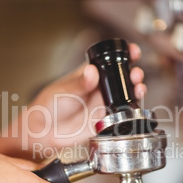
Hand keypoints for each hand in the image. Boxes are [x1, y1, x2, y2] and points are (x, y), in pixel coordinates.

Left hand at [0, 43, 144, 159]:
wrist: (43, 131)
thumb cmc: (49, 105)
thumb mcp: (64, 90)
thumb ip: (79, 83)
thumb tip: (91, 72)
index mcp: (89, 75)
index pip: (110, 61)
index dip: (124, 55)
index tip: (133, 51)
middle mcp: (99, 88)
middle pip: (123, 78)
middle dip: (134, 73)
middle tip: (135, 74)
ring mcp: (103, 104)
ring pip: (126, 95)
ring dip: (136, 90)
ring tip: (138, 87)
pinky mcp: (105, 120)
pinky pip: (122, 115)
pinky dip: (131, 111)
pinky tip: (133, 106)